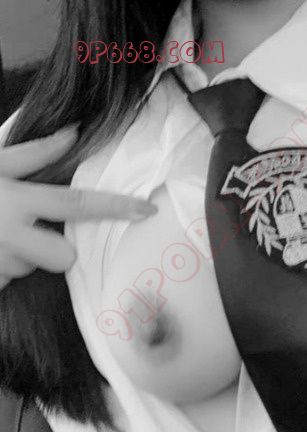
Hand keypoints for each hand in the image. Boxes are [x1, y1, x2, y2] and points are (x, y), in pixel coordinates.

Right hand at [0, 125, 156, 288]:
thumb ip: (32, 153)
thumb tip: (75, 133)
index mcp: (17, 200)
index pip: (79, 204)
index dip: (117, 207)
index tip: (148, 210)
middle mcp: (11, 235)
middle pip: (64, 258)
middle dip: (53, 251)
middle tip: (24, 232)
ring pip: (30, 268)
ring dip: (17, 256)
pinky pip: (6, 279)